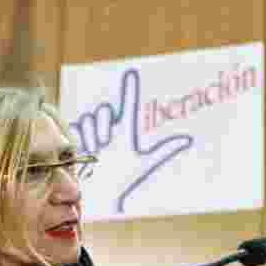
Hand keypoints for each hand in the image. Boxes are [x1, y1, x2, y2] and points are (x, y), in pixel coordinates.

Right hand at [67, 67, 193, 215]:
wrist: (104, 192)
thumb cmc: (125, 176)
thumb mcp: (146, 161)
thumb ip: (166, 149)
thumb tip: (187, 140)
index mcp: (126, 130)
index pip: (129, 104)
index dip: (130, 88)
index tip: (132, 73)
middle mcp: (110, 127)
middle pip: (104, 111)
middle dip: (103, 126)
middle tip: (106, 143)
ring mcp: (94, 132)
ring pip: (91, 119)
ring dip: (94, 136)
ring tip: (98, 151)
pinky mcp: (79, 138)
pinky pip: (79, 127)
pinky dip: (84, 139)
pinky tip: (88, 151)